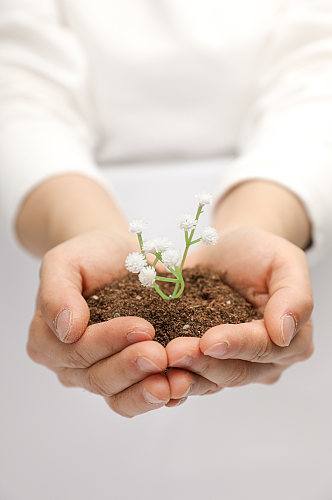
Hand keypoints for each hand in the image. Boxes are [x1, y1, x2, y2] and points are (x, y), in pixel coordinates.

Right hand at [27, 230, 170, 417]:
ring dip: (148, 392)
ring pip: (119, 397)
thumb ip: (57, 292)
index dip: (108, 342)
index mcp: (47, 341)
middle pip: (98, 378)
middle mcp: (69, 366)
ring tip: (177, 381)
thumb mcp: (64, 262)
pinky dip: (164, 394)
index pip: (76, 350)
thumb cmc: (88, 256)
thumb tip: (66, 330)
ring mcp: (100, 374)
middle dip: (131, 368)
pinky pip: (142, 396)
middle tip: (161, 356)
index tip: (143, 327)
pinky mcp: (130, 377)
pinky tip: (183, 385)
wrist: (116, 257)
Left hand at [165, 227, 313, 404]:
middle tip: (174, 352)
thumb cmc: (260, 253)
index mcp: (290, 341)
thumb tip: (285, 334)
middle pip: (235, 371)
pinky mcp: (203, 363)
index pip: (264, 348)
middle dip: (203, 363)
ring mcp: (231, 366)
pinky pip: (188, 377)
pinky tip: (150, 375)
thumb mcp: (285, 261)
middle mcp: (263, 362)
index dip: (237, 345)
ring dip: (183, 373)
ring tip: (158, 361)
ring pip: (209, 381)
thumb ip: (295, 296)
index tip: (209, 340)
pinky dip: (169, 378)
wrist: (228, 252)